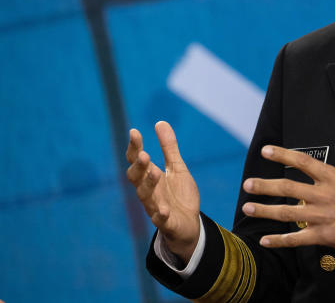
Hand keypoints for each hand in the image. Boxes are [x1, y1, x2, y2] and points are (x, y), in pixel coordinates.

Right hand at [126, 121, 200, 260]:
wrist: (189, 224)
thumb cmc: (179, 195)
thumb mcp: (177, 167)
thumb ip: (169, 147)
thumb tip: (160, 122)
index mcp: (150, 176)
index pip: (137, 161)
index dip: (134, 147)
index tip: (134, 132)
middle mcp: (149, 191)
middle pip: (136, 178)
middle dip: (139, 167)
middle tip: (143, 153)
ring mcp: (156, 207)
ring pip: (146, 197)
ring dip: (149, 185)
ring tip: (155, 172)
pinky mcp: (166, 222)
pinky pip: (160, 219)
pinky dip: (160, 215)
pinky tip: (163, 210)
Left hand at [241, 119, 334, 258]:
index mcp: (334, 178)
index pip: (304, 162)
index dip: (283, 155)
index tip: (266, 151)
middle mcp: (324, 196)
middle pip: (288, 189)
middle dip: (265, 186)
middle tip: (247, 184)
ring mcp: (322, 217)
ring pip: (288, 213)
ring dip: (266, 211)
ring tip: (248, 207)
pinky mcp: (324, 235)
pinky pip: (297, 238)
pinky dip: (280, 240)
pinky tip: (265, 240)